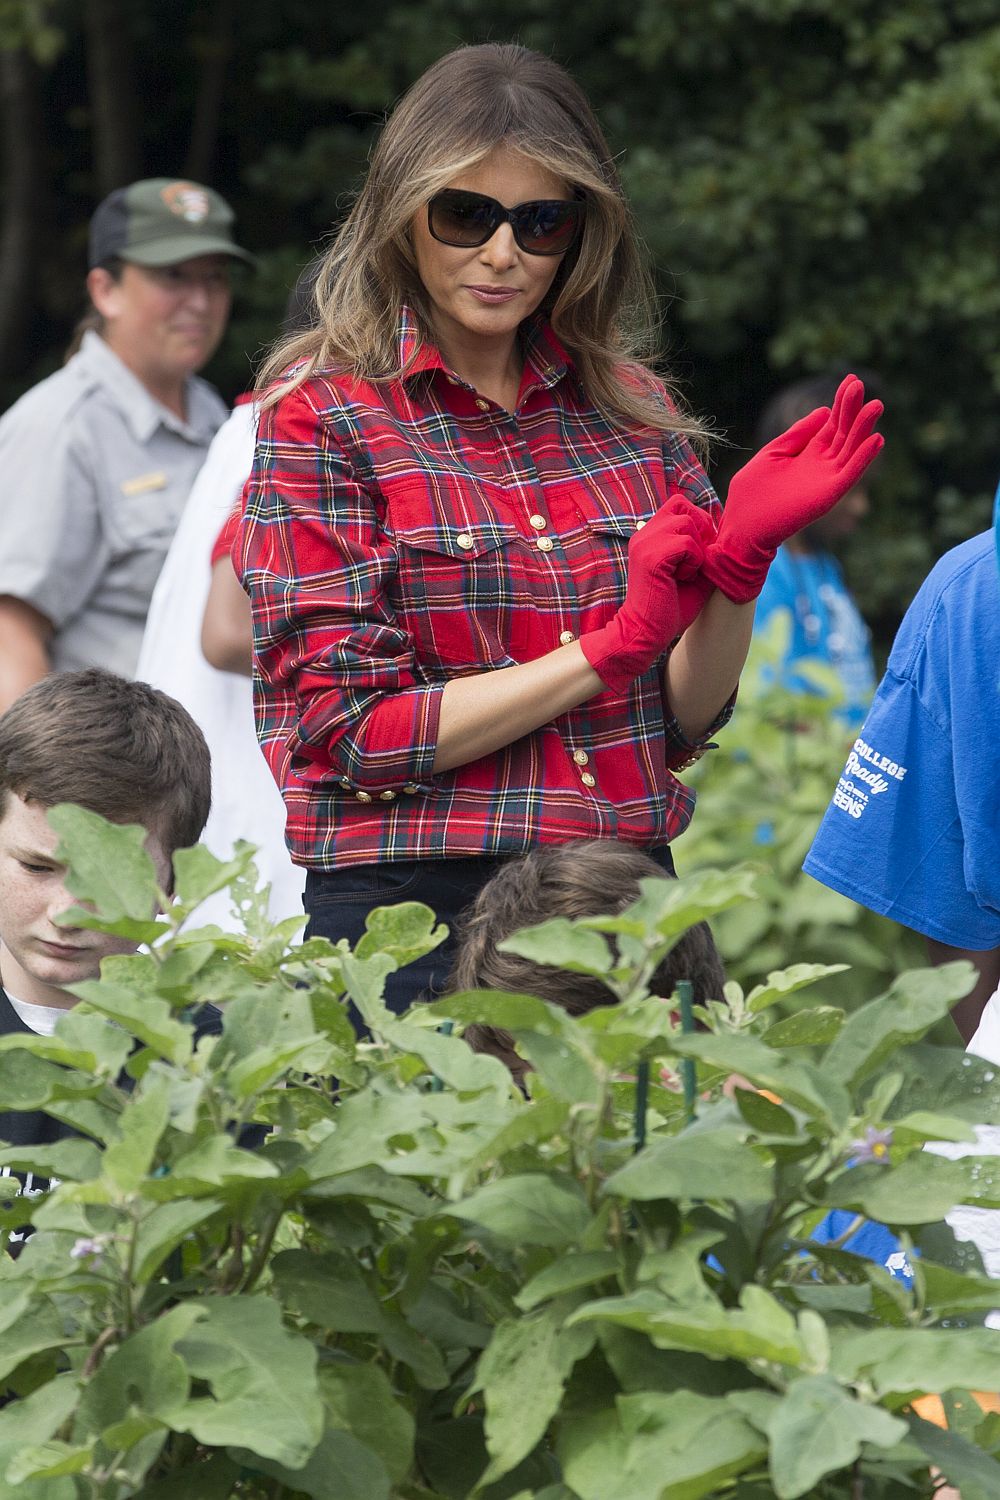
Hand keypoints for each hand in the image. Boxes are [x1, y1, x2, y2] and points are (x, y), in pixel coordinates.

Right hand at [580, 494, 716, 692]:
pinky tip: (681, 579)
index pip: (680, 505)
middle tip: (694, 563)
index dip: (698, 523)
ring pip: (687, 523)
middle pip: (685, 508)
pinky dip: (693, 561)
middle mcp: (644, 534)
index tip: (697, 555)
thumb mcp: (694, 570)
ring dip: (696, 549)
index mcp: (649, 535)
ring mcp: (644, 543)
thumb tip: (728, 529)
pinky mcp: (651, 557)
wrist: (645, 633)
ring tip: (686, 572)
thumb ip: (705, 547)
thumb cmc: (671, 607)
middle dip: (699, 533)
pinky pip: (687, 544)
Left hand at [703, 374, 883, 602]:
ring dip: (864, 428)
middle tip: (861, 384)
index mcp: (807, 453)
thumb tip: (822, 411)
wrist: (742, 527)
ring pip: (850, 449)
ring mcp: (826, 479)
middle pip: (843, 432)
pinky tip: (876, 439)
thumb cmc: (751, 494)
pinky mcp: (828, 495)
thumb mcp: (772, 454)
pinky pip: (851, 473)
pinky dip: (864, 457)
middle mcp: (821, 464)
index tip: (851, 379)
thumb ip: (796, 435)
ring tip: (876, 405)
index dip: (840, 403)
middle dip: (852, 409)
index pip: (830, 423)